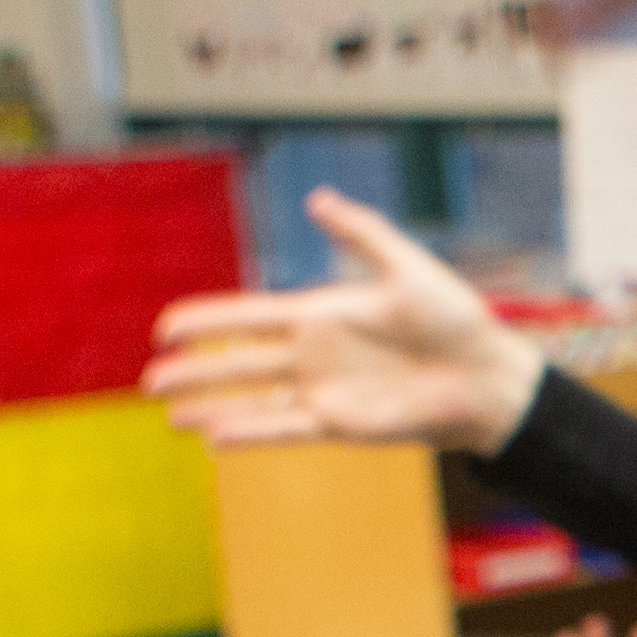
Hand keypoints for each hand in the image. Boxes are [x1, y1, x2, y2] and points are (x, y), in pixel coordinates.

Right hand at [141, 188, 549, 455]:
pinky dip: (252, 433)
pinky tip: (215, 438)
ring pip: (253, 401)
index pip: (248, 316)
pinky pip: (287, 429)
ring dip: (211, 407)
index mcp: (320, 314)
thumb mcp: (408, 267)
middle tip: (148, 380)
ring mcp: (324, 392)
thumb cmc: (456, 319)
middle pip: (237, 362)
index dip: (206, 320)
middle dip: (192, 371)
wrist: (487, 375)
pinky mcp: (343, 425)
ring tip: (168, 416)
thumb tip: (318, 198)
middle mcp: (313, 355)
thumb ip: (362, 233)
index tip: (165, 326)